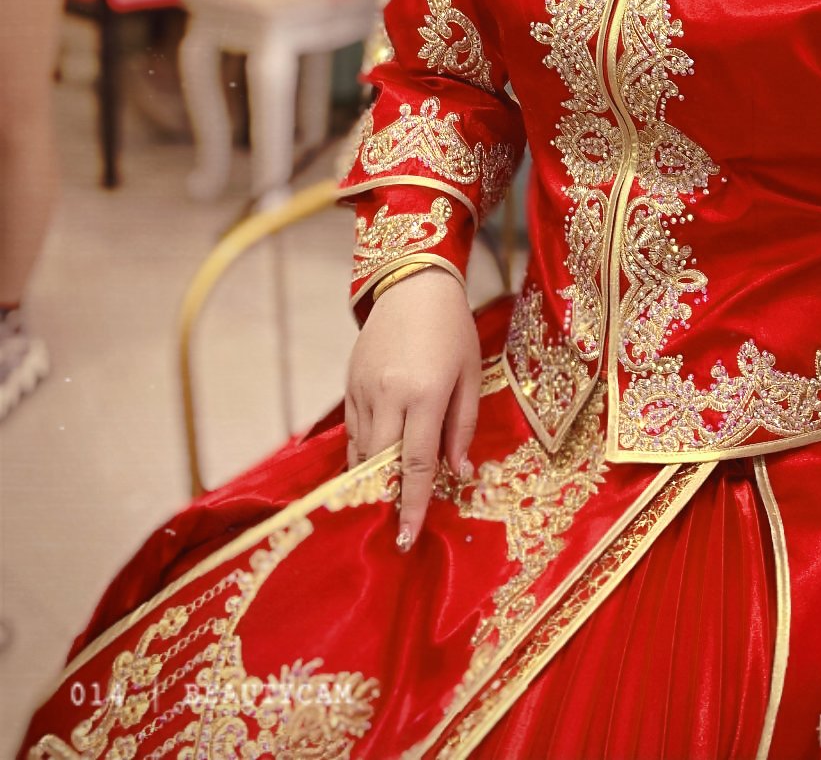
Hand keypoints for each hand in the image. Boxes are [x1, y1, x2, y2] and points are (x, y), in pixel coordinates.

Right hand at [344, 267, 479, 549]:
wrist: (414, 284)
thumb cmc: (453, 330)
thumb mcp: (470, 375)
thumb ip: (462, 426)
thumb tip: (459, 473)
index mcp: (424, 393)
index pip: (417, 464)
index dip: (413, 506)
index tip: (408, 539)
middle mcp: (388, 394)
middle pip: (381, 464)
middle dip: (388, 500)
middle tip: (396, 529)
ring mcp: (363, 389)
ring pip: (360, 451)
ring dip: (372, 481)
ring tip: (384, 503)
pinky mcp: (349, 383)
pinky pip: (351, 431)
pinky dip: (359, 454)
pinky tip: (371, 468)